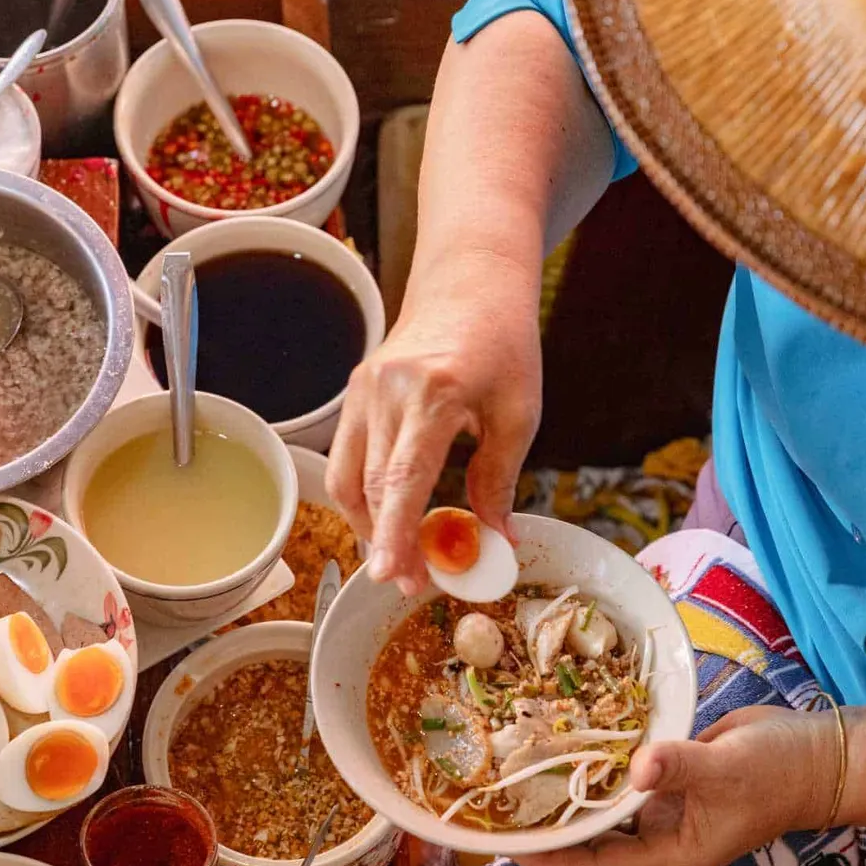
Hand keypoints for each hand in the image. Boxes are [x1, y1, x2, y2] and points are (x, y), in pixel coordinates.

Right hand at [327, 254, 541, 592]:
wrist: (470, 283)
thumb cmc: (502, 342)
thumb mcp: (518, 411)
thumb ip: (499, 478)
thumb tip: (496, 539)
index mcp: (434, 393)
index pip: (403, 477)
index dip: (393, 532)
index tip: (389, 575)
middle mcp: (387, 390)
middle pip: (369, 486)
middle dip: (385, 542)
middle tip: (412, 582)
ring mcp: (363, 389)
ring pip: (347, 476)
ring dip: (369, 523)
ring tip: (401, 554)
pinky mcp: (355, 391)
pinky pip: (348, 456)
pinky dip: (364, 493)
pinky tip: (390, 513)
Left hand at [522, 706, 840, 865]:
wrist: (814, 754)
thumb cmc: (776, 775)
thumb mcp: (727, 771)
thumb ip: (680, 768)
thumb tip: (638, 768)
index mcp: (673, 852)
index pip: (600, 864)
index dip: (556, 860)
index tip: (513, 851)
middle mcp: (661, 832)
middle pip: (593, 838)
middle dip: (552, 827)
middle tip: (500, 808)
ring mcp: (663, 802)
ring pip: (605, 804)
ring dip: (570, 792)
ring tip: (518, 774)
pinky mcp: (667, 771)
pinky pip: (621, 771)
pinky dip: (596, 761)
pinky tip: (564, 740)